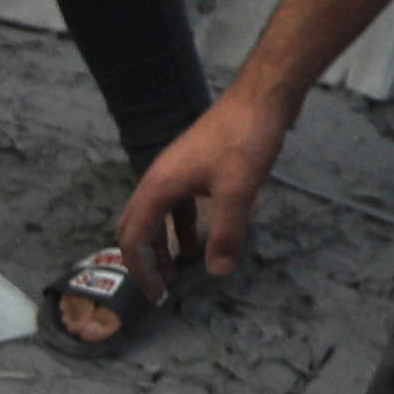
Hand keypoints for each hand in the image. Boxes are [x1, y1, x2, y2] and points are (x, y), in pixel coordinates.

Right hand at [118, 84, 294, 285]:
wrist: (260, 97)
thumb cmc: (244, 140)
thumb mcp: (238, 191)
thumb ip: (227, 233)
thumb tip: (217, 272)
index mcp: (158, 187)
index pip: (133, 239)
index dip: (140, 271)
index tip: (157, 296)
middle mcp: (158, 180)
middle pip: (135, 227)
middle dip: (145, 260)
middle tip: (163, 287)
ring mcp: (174, 172)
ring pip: (155, 216)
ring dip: (163, 244)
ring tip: (180, 269)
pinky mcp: (191, 167)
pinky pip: (175, 205)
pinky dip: (180, 226)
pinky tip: (200, 238)